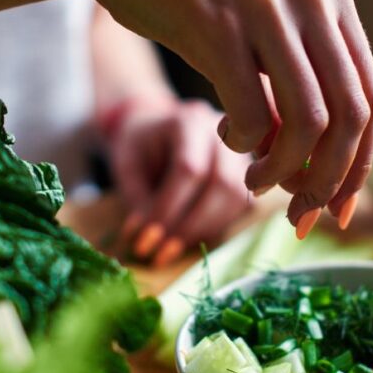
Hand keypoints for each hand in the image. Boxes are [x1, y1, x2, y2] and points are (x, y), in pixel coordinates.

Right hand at [83, 0, 372, 235]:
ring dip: (284, 171)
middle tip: (298, 210)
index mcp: (331, 0)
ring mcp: (267, 9)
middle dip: (328, 180)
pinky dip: (243, 145)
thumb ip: (296, 83)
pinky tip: (225, 138)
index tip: (336, 207)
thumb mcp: (263, 29)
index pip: (371, 100)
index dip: (359, 165)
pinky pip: (252, 114)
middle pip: (350, 118)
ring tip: (256, 181)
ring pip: (308, 122)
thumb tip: (318, 170)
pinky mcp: (220, 25)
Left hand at [104, 98, 250, 266]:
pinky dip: (215, 226)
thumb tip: (148, 239)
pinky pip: (240, 206)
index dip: (168, 208)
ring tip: (172, 248)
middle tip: (161, 251)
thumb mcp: (126, 166)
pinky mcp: (246, 173)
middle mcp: (222, 133)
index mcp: (188, 121)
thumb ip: (138, 199)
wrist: (155, 128)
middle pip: (220, 183)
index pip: (188, 168)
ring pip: (236, 197)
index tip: (146, 238)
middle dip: (190, 225)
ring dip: (204, 230)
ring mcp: (239, 152)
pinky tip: (190, 236)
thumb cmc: (138, 147)